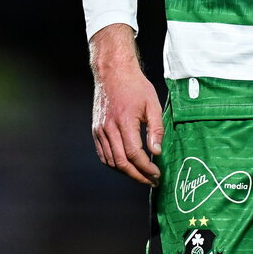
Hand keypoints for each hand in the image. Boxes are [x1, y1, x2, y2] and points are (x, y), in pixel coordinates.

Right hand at [89, 24, 164, 186]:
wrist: (113, 73)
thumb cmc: (135, 86)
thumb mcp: (152, 104)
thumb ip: (156, 129)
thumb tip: (157, 152)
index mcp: (125, 121)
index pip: (135, 154)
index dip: (146, 168)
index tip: (157, 173)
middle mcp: (109, 128)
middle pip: (121, 162)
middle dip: (137, 176)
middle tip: (151, 180)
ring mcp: (100, 130)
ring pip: (111, 161)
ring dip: (126, 172)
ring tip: (141, 175)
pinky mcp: (96, 130)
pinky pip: (103, 154)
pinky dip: (114, 164)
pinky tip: (126, 166)